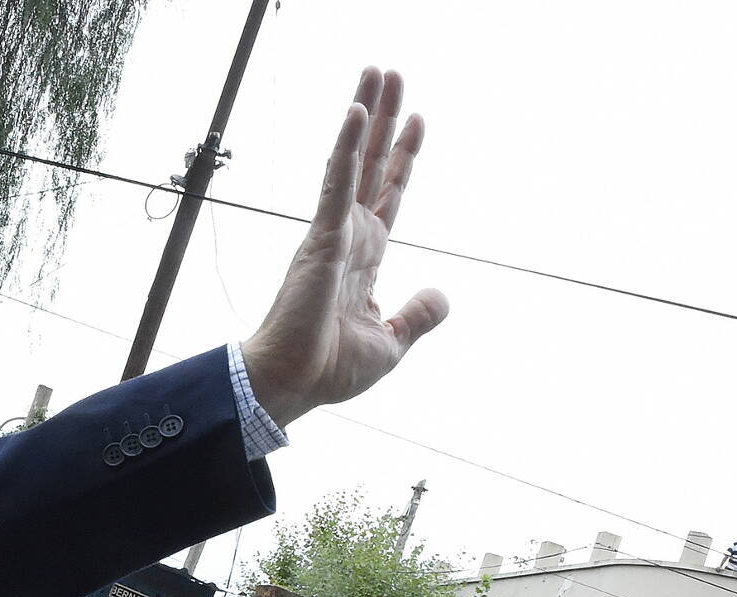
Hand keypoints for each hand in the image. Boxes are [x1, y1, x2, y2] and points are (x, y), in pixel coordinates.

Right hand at [239, 69, 447, 429]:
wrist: (294, 384)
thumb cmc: (330, 369)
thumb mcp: (392, 343)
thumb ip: (418, 315)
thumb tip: (442, 294)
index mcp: (365, 259)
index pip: (389, 195)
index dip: (404, 158)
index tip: (418, 119)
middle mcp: (348, 237)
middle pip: (372, 164)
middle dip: (385, 119)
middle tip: (391, 73)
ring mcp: (333, 233)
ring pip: (353, 161)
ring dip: (366, 116)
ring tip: (376, 73)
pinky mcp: (321, 238)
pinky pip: (336, 184)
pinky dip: (346, 148)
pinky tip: (356, 112)